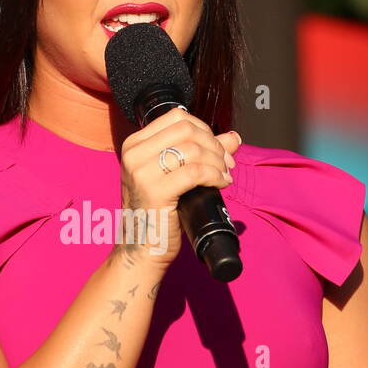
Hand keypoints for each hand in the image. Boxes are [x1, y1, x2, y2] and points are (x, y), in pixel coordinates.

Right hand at [117, 107, 240, 268]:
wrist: (141, 250)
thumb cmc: (157, 214)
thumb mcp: (176, 177)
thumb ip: (202, 153)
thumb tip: (233, 137)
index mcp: (134, 145)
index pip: (176, 117)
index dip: (205, 129)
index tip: (219, 149)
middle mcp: (133, 154)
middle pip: (187, 129)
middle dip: (214, 144)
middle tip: (227, 164)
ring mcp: (141, 172)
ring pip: (193, 149)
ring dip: (217, 161)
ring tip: (224, 176)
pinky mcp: (154, 191)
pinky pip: (195, 172)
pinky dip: (215, 175)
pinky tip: (221, 184)